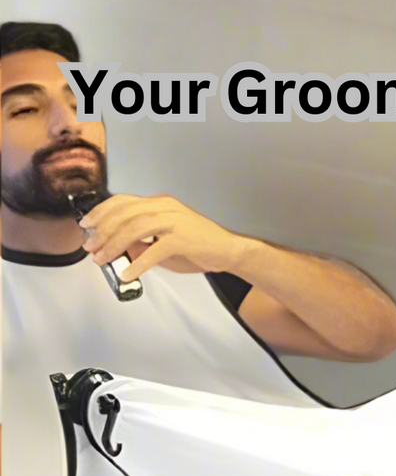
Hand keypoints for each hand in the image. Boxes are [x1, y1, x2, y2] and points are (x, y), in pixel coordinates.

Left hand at [79, 193, 250, 280]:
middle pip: (125, 214)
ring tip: (102, 260)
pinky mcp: (183, 240)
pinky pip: (154, 251)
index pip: (124, 201)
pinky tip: (127, 274)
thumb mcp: (166, 241)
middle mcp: (165, 207)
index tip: (86, 225)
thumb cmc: (200, 247)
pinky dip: (138, 264)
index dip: (102, 211)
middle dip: (103, 230)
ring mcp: (175, 222)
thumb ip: (144, 242)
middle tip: (90, 247)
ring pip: (134, 228)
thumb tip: (120, 249)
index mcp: (161, 203)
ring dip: (114, 245)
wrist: (230, 251)